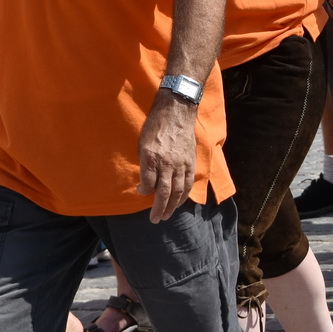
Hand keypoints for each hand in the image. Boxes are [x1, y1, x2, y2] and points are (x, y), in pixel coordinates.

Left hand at [137, 94, 197, 222]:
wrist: (177, 112)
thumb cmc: (156, 125)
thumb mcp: (142, 142)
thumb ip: (144, 163)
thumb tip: (145, 182)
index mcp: (151, 157)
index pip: (147, 183)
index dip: (144, 191)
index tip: (141, 193)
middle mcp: (167, 163)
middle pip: (163, 192)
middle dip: (158, 208)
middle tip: (154, 219)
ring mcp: (180, 163)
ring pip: (177, 191)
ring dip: (171, 206)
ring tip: (166, 216)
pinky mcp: (190, 162)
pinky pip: (188, 184)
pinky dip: (183, 196)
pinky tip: (178, 203)